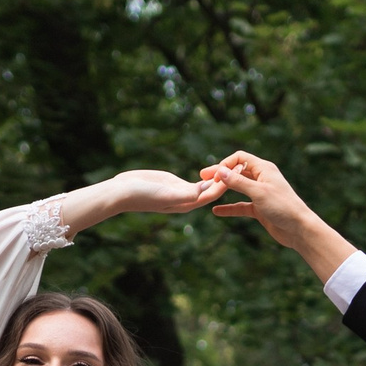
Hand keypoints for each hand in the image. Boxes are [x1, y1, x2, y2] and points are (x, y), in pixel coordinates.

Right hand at [61, 169, 225, 230]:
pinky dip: (207, 176)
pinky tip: (214, 169)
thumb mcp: (167, 194)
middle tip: (243, 163)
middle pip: (213, 189)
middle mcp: (187, 199)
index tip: (241, 169)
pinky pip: (195, 182)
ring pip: (206, 185)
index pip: (214, 193)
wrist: (122, 193)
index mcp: (187, 203)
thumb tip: (203, 192)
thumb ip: (185, 194)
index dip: (228, 181)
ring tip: (233, 164)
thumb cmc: (142, 195)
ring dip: (220, 176)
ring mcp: (180, 192)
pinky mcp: (173, 184)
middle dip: (228, 178)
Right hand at [200, 153, 354, 282]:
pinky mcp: (259, 208)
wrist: (299, 229)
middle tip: (202, 177)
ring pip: (238, 188)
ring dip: (224, 189)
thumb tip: (220, 171)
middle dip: (220, 174)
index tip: (213, 175)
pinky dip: (230, 208)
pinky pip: (241, 206)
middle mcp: (262, 178)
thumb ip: (238, 182)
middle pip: (237, 172)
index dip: (225, 164)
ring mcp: (260, 193)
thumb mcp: (258, 192)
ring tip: (207, 191)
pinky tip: (216, 211)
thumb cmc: (283, 207)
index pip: (240, 158)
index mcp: (264, 169)